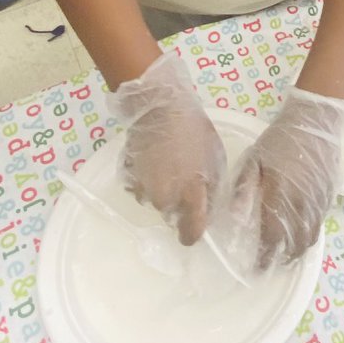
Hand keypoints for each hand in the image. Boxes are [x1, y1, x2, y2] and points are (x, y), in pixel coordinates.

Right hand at [114, 54, 225, 245]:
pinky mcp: (127, 179)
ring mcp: (142, 190)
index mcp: (189, 196)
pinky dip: (146, 180)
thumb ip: (214, 190)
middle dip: (179, 204)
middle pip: (172, 216)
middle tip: (185, 177)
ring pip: (155, 202)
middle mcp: (164, 200)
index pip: (190, 235)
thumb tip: (212, 211)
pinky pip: (139, 189)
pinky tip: (153, 159)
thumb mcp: (215, 157)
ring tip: (168, 163)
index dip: (194, 232)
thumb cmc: (194, 130)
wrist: (159, 107)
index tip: (196, 224)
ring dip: (162, 191)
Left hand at [230, 88, 343, 270]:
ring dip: (298, 251)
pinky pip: (321, 224)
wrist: (315, 122)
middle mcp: (302, 204)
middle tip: (271, 264)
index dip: (264, 257)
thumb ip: (243, 188)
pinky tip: (301, 233)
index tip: (256, 269)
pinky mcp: (330, 196)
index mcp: (280, 196)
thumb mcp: (253, 159)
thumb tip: (235, 216)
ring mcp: (319, 202)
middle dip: (283, 259)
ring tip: (286, 256)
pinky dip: (310, 234)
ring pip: (311, 238)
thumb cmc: (280, 140)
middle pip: (295, 244)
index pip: (272, 237)